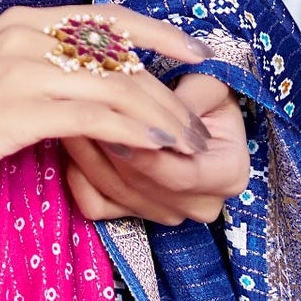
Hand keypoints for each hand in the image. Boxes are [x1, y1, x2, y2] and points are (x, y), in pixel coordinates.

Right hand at [0, 3, 217, 195]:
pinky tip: (155, 149)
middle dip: (169, 92)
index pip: (110, 17)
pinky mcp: (16, 111)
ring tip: (187, 145)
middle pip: (122, 56)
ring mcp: (22, 71)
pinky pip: (93, 118)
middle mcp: (29, 36)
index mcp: (25, 21)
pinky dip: (133, 133)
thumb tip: (86, 87)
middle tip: (198, 126)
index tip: (196, 54)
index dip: (160, 34)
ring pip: (116, 87)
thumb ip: (37, 68)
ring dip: (162, 118)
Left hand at [63, 71, 249, 225]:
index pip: (181, 175)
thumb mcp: (208, 85)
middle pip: (144, 187)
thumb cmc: (206, 95)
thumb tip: (152, 114)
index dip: (145, 156)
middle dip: (108, 150)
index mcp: (229, 176)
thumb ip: (185, 100)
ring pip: (116, 195)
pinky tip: (72, 145)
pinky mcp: (136, 215)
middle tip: (78, 112)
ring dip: (88, 158)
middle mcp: (201, 204)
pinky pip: (98, 206)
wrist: (198, 112)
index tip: (113, 127)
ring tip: (70, 118)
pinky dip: (80, 178)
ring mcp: (168, 214)